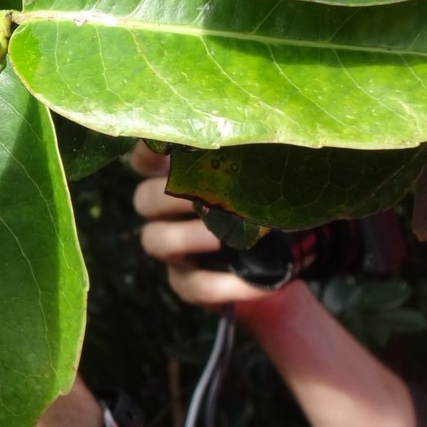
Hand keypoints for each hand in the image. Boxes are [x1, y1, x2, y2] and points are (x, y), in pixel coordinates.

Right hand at [130, 142, 292, 314]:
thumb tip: (280, 142)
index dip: (147, 152)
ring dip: (187, 236)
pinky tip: (254, 283)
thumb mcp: (261, 182)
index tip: (167, 144)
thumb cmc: (267, 210)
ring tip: (221, 237)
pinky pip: (195, 285)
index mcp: (177, 180)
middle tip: (205, 193)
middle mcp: (165, 213)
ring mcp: (173, 252)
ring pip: (155, 240)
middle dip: (171, 197)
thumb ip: (254, 164)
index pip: (145, 161)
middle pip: (143, 199)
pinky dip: (224, 284)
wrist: (282, 264)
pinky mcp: (188, 285)